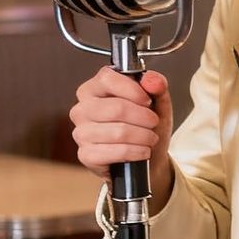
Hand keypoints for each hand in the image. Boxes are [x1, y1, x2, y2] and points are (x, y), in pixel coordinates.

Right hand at [69, 66, 173, 205]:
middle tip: (153, 122)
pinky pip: (117, 152)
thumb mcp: (156, 102)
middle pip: (116, 108)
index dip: (132, 89)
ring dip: (144, 136)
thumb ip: (156, 85)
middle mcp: (82, 109)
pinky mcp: (86, 155)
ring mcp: (81, 133)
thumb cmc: (145, 126)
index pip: (107, 79)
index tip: (147, 100)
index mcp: (93, 89)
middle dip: (144, 117)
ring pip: (119, 132)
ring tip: (151, 138)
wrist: (146, 159)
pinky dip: (137, 152)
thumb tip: (152, 80)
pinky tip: (143, 151)